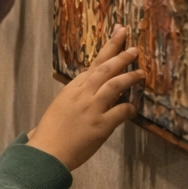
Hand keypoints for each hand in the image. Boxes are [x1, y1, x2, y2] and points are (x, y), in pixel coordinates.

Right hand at [28, 25, 144, 169]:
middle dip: (121, 56)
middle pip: (105, 69)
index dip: (108, 49)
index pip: (93, 65)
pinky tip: (134, 108)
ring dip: (130, 77)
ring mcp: (91, 109)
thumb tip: (89, 94)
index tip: (119, 35)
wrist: (46, 153)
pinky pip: (121, 111)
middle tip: (134, 49)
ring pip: (114, 85)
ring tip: (141, 72)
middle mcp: (81, 95)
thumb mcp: (60, 108)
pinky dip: (130, 108)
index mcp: (71, 90)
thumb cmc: (49, 133)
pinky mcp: (101, 125)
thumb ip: (75, 98)